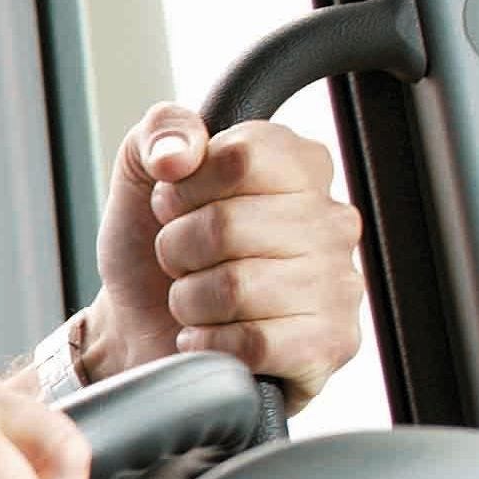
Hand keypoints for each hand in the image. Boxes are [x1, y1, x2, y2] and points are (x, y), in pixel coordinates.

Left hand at [82, 103, 364, 408]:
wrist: (140, 323)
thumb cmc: (152, 246)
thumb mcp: (142, 171)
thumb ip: (161, 132)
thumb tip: (178, 155)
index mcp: (300, 166)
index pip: (240, 157)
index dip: (184, 188)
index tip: (176, 205)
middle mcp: (332, 222)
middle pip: (227, 225)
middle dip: (177, 249)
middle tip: (182, 260)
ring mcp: (339, 286)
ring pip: (235, 287)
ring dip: (189, 300)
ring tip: (197, 299)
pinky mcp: (328, 347)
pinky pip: (252, 343)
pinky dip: (208, 343)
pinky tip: (211, 336)